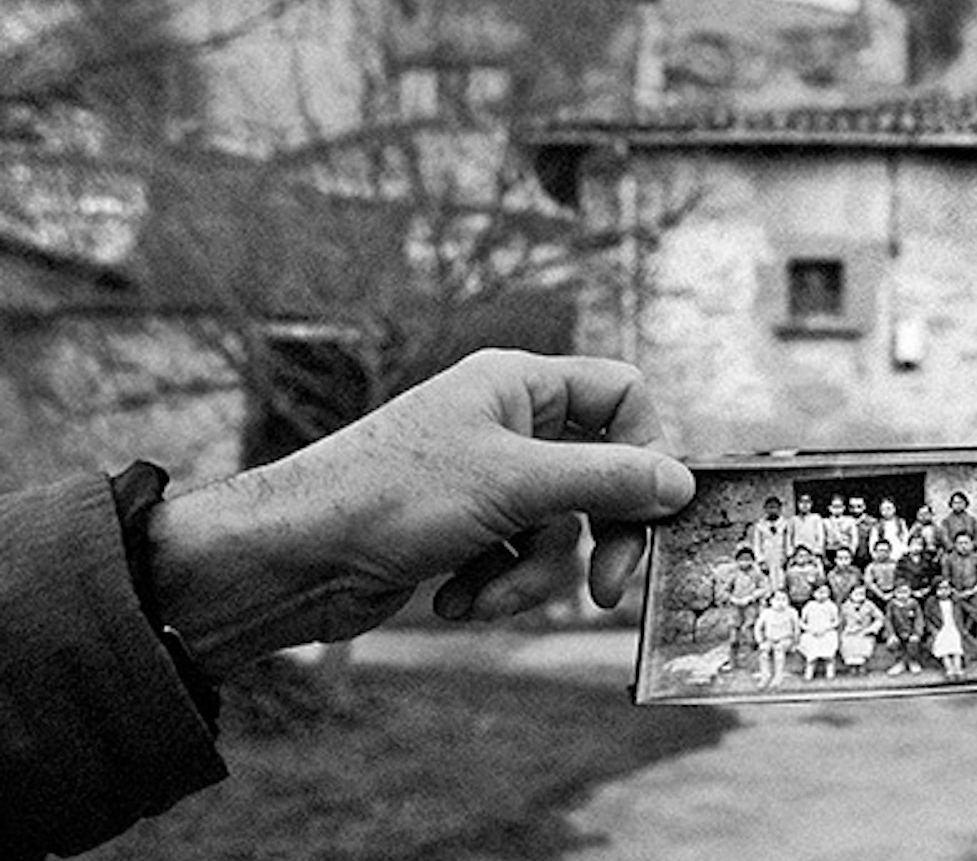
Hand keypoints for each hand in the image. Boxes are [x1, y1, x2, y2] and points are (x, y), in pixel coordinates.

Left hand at [150, 350, 693, 674]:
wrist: (290, 561)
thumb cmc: (387, 496)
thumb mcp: (514, 485)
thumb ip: (607, 481)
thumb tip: (680, 482)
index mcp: (519, 385)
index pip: (623, 396)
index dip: (645, 450)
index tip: (649, 507)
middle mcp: (507, 424)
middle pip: (601, 475)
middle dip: (597, 538)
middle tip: (608, 587)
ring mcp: (486, 480)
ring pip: (561, 530)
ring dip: (529, 574)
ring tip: (482, 593)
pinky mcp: (465, 531)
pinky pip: (519, 559)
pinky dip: (495, 585)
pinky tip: (453, 599)